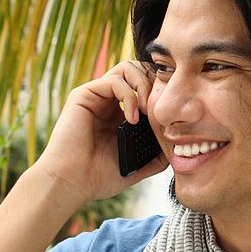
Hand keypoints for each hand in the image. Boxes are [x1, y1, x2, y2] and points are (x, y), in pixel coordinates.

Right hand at [34, 61, 168, 205]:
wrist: (73, 182)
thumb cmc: (99, 176)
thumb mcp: (138, 165)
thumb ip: (157, 154)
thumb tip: (178, 149)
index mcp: (121, 113)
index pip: (147, 87)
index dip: (161, 94)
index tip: (171, 114)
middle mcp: (109, 101)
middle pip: (139, 71)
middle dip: (155, 84)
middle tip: (161, 108)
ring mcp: (96, 96)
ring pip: (128, 68)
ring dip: (144, 86)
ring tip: (149, 112)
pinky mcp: (84, 95)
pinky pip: (114, 81)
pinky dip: (130, 95)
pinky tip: (134, 118)